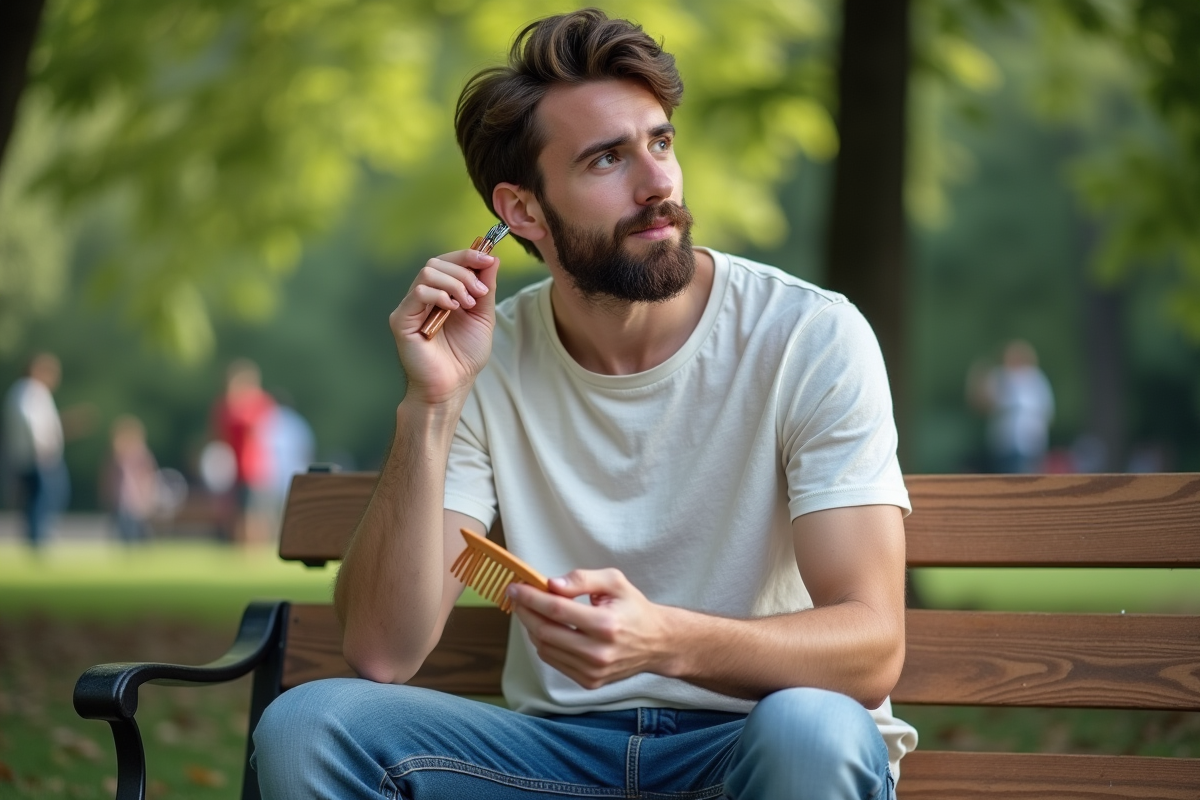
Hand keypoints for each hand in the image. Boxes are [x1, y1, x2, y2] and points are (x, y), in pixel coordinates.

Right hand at [389, 248, 499, 404]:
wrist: (452, 386)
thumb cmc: (464, 357)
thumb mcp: (483, 316)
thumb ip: (485, 288)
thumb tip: (492, 259)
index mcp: (440, 294)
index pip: (448, 261)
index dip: (468, 255)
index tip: (488, 259)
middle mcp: (423, 297)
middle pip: (437, 262)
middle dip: (464, 271)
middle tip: (479, 294)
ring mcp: (410, 307)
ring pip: (427, 272)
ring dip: (454, 283)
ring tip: (467, 305)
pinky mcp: (401, 319)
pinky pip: (418, 293)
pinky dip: (440, 295)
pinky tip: (452, 310)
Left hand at [508, 568, 673, 689]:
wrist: (657, 643)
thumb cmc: (634, 609)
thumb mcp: (614, 582)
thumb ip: (582, 579)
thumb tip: (552, 584)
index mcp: (606, 624)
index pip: (556, 610)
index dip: (531, 598)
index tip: (515, 588)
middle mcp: (598, 652)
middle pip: (545, 631)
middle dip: (525, 612)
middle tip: (517, 597)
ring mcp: (593, 671)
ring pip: (545, 648)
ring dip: (532, 627)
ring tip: (533, 610)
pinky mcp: (589, 682)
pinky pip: (554, 661)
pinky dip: (544, 643)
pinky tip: (548, 628)